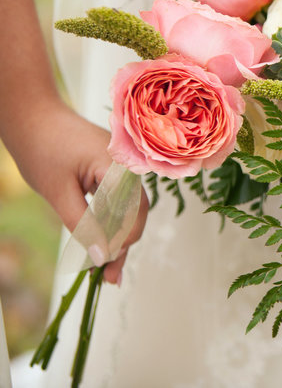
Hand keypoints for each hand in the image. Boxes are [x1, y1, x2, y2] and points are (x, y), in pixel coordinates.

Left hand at [9, 101, 147, 283]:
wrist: (32, 115)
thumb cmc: (41, 149)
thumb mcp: (58, 193)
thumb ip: (82, 225)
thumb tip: (103, 257)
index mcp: (119, 168)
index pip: (131, 214)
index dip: (120, 243)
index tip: (105, 268)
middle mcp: (129, 166)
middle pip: (136, 214)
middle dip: (122, 246)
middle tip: (108, 278)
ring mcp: (123, 167)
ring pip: (128, 210)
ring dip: (117, 237)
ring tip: (106, 269)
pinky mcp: (114, 170)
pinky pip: (119, 200)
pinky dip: (110, 222)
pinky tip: (103, 242)